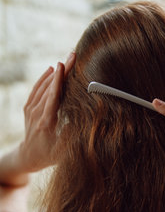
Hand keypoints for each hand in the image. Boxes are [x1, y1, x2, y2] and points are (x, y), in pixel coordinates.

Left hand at [18, 53, 75, 172]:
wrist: (29, 156)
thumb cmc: (51, 154)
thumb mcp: (64, 149)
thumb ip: (73, 134)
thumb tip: (88, 120)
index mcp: (46, 122)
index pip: (53, 96)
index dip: (58, 80)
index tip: (63, 65)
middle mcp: (37, 114)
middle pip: (50, 87)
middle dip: (62, 70)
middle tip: (72, 55)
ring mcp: (31, 110)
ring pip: (43, 87)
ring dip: (55, 72)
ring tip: (67, 60)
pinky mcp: (28, 108)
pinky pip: (36, 90)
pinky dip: (43, 79)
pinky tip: (51, 69)